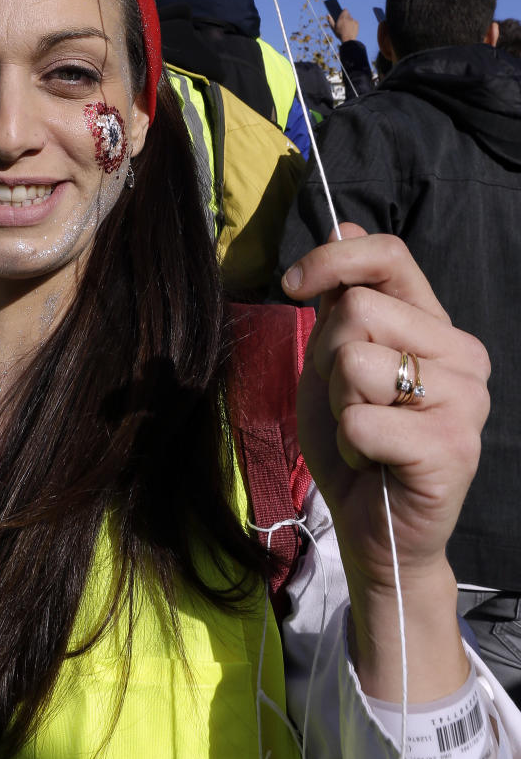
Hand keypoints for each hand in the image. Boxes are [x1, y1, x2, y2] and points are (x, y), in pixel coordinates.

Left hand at [283, 225, 489, 697]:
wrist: (375, 532)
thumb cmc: (355, 444)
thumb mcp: (332, 362)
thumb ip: (341, 302)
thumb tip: (344, 226)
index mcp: (435, 325)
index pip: (390, 255)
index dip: (332, 259)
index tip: (293, 284)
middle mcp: (463, 355)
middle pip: (359, 310)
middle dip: (327, 359)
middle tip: (347, 403)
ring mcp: (465, 400)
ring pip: (356, 360)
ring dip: (338, 403)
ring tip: (365, 433)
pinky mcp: (452, 446)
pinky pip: (362, 418)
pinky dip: (351, 442)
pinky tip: (376, 461)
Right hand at [333, 8, 358, 42]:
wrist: (348, 39)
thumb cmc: (340, 34)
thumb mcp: (333, 28)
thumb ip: (331, 21)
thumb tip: (328, 15)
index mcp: (342, 18)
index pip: (345, 10)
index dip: (344, 11)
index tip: (343, 13)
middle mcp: (348, 18)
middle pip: (348, 14)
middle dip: (346, 16)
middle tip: (344, 22)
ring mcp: (353, 20)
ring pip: (351, 18)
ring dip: (350, 21)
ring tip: (347, 27)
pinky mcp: (356, 23)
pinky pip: (354, 22)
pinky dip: (353, 24)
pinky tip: (351, 28)